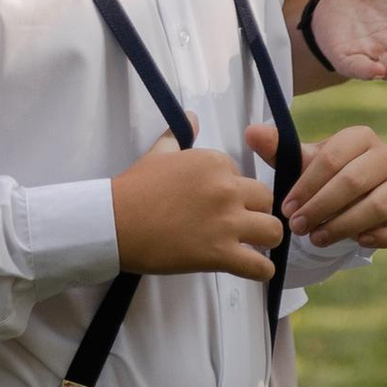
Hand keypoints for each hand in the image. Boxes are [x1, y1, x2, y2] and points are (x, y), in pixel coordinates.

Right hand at [112, 134, 283, 279]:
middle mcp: (226, 189)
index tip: (217, 204)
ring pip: (273, 230)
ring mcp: (226, 222)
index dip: (233, 191)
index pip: (242, 175)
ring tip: (253, 246)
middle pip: (265, 199)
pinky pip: (259, 266)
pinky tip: (254, 268)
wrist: (114, 223)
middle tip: (240, 224)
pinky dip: (261, 269)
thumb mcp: (158, 154)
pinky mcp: (220, 254)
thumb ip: (179, 135)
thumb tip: (191, 117)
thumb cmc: (133, 189)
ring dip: (265, 239)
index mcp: (214, 163)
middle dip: (256, 212)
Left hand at [257, 119, 386, 250]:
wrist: (355, 198)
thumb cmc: (326, 178)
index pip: (332, 159)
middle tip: (297, 228)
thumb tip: (251, 132)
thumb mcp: (301, 164)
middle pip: (353, 182)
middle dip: (321, 208)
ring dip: (343, 226)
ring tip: (317, 239)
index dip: (306, 186)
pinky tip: (359, 242)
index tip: (286, 208)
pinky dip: (384, 238)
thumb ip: (277, 149)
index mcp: (361, 137)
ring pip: (377, 207)